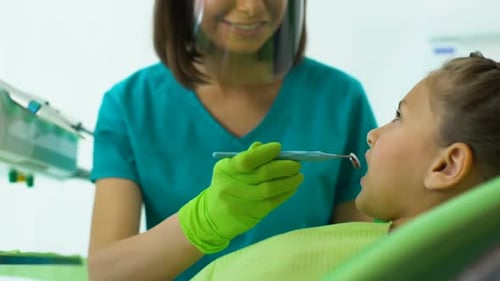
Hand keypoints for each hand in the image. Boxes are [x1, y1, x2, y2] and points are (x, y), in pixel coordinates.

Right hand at [178, 141, 303, 253]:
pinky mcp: (251, 215)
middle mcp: (230, 186)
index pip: (247, 160)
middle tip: (296, 163)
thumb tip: (272, 149)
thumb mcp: (230, 169)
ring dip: (289, 181)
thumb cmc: (227, 185)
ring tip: (298, 175)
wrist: (212, 217)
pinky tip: (292, 186)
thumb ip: (249, 157)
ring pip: (270, 189)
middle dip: (284, 167)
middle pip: (263, 174)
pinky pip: (273, 202)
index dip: (265, 153)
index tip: (278, 148)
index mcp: (225, 170)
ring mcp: (240, 203)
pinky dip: (286, 193)